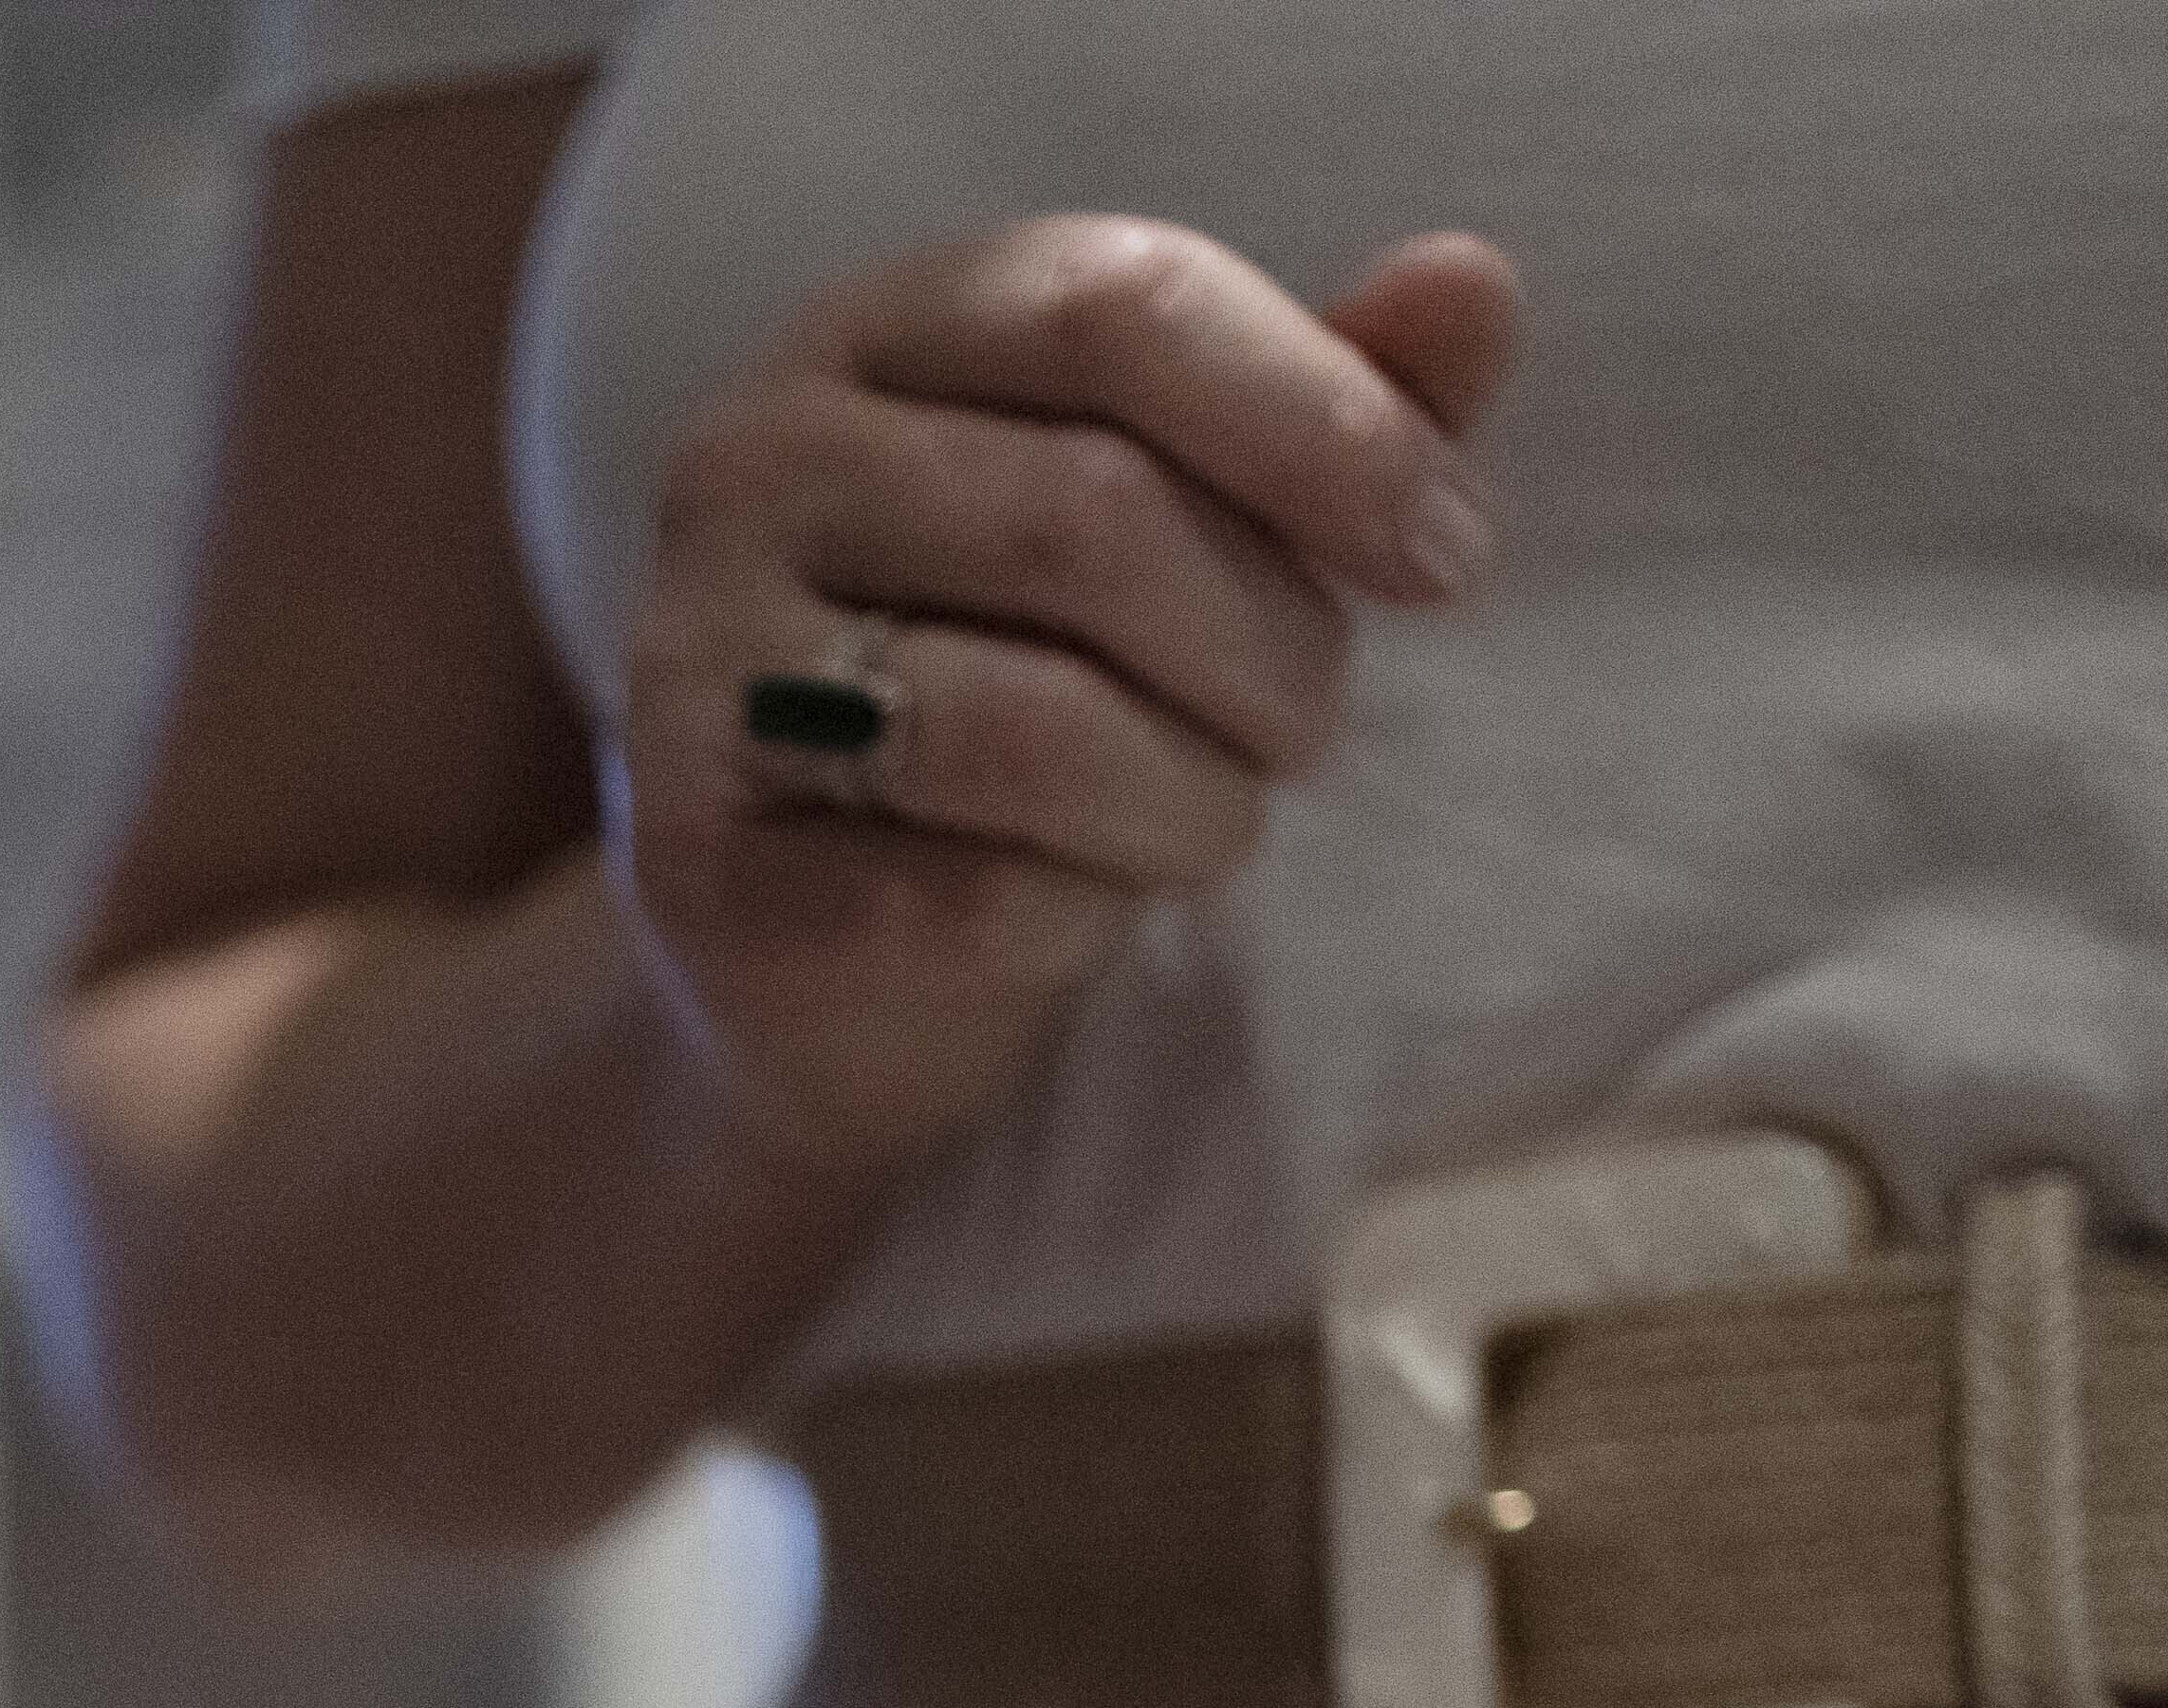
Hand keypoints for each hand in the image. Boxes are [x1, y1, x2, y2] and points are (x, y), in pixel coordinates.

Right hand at [618, 219, 1519, 1183]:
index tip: (1448, 553)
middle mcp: (750, 465)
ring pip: (1031, 726)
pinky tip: (1078, 906)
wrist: (829, 960)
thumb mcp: (1183, 517)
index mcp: (880, 333)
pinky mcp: (698, 871)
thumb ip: (1324, 399)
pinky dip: (1076, 920)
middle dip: (1268, 648)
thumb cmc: (1032, 683)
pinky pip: (961, 899)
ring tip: (1207, 819)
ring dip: (1192, 799)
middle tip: (1302, 725)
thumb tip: (1471, 288)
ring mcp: (696, 669)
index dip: (1324, 426)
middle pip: (1095, 519)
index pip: (1122, 307)